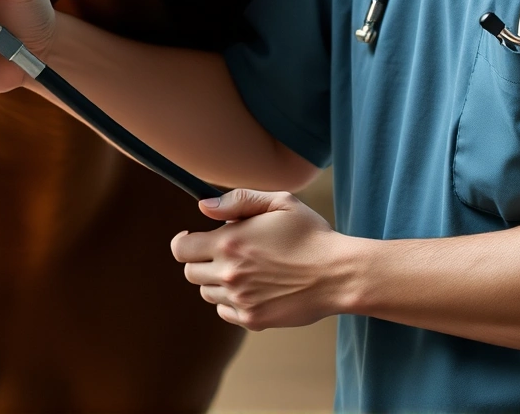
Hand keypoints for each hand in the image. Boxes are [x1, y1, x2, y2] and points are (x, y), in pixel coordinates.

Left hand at [171, 189, 354, 330]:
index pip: (181, 249)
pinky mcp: (253, 319)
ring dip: (216, 281)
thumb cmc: (311, 234)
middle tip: (223, 254)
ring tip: (243, 270)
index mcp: (230, 242)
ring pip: (207, 293)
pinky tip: (250, 289)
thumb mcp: (279, 202)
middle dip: (201, 261)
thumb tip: (203, 207)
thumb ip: (237, 200)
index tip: (191, 238)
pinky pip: (224, 311)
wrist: (338, 274)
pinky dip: (230, 301)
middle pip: (191, 273)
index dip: (183, 242)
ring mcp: (240, 299)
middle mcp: (229, 273)